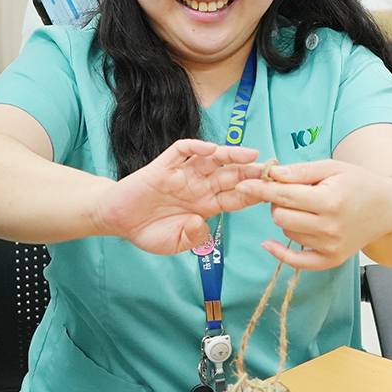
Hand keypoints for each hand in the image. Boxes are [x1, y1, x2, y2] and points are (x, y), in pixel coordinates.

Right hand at [91, 138, 263, 253]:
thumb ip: (191, 236)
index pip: (236, 197)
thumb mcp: (174, 243)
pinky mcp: (163, 166)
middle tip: (273, 170)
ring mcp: (182, 174)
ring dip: (231, 155)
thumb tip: (201, 224)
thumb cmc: (148, 231)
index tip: (274, 192)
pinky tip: (208, 148)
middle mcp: (198, 187)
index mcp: (205, 206)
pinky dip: (195, 147)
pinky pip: (181, 151)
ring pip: (211, 160)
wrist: (117, 220)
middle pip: (230, 176)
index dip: (254, 194)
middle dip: (251, 172)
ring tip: (250, 155)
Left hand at [234, 158, 391, 269]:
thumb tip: (273, 174)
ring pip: (287, 233)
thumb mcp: (333, 167)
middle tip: (290, 192)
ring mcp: (331, 246)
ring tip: (305, 207)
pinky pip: (297, 261)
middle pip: (281, 216)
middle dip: (277, 202)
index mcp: (330, 200)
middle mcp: (330, 227)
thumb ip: (302, 171)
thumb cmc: (359, 183)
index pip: (285, 196)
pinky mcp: (331, 260)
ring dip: (287, 219)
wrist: (388, 209)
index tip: (243, 184)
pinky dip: (281, 252)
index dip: (261, 189)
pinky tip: (269, 243)